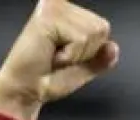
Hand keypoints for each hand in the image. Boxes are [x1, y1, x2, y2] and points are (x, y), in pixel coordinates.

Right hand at [0, 0, 119, 119]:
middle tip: (59, 57)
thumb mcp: (83, 69)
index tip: (65, 56)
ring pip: (93, 33)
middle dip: (85, 51)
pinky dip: (70, 55)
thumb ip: (100, 59)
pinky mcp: (48, 16)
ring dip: (76, 54)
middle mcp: (59, 4)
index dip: (90, 50)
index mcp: (66, 12)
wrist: (26, 91)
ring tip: (54, 56)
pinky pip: (80, 39)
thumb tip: (113, 48)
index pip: (102, 27)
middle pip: (102, 28)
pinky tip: (51, 55)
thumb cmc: (47, 78)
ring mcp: (53, 7)